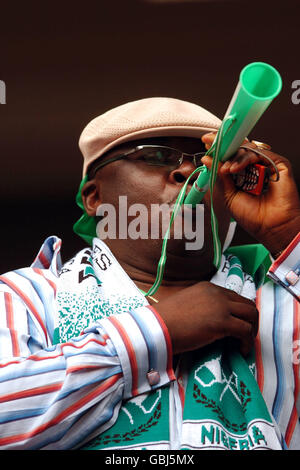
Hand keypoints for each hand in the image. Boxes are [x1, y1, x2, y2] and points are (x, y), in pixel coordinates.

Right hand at [156, 282, 257, 356]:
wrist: (156, 327)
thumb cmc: (164, 320)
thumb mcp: (185, 305)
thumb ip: (200, 307)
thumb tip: (208, 321)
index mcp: (207, 288)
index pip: (233, 296)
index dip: (239, 312)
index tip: (236, 325)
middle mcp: (217, 293)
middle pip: (246, 304)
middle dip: (250, 320)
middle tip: (245, 336)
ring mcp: (220, 306)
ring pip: (251, 314)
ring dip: (252, 330)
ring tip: (244, 343)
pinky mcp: (222, 322)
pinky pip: (245, 331)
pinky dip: (247, 342)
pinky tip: (240, 351)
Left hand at [201, 133, 299, 255]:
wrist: (270, 229)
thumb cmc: (254, 217)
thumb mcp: (228, 195)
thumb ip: (219, 176)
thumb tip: (207, 158)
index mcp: (243, 175)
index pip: (230, 156)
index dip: (219, 149)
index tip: (206, 144)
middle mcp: (255, 168)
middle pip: (239, 149)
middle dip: (224, 145)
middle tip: (210, 144)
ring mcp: (267, 166)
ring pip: (248, 149)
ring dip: (233, 157)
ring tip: (225, 170)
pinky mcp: (279, 165)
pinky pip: (260, 154)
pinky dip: (245, 158)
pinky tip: (234, 168)